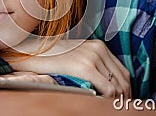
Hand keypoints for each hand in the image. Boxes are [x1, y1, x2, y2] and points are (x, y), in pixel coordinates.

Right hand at [0, 39, 131, 98]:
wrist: (30, 54)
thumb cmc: (51, 60)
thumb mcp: (76, 60)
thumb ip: (93, 68)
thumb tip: (109, 88)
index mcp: (98, 46)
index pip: (122, 72)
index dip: (125, 90)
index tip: (121, 102)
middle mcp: (98, 49)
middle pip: (123, 79)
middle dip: (124, 97)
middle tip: (118, 109)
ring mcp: (92, 56)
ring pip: (118, 85)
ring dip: (117, 100)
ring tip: (110, 108)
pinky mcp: (85, 66)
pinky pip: (108, 88)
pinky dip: (108, 99)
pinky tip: (100, 103)